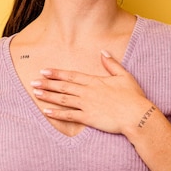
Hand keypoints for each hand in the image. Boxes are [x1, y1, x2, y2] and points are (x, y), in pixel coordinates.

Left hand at [30, 50, 152, 134]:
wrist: (137, 115)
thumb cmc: (133, 96)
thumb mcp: (124, 76)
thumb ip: (112, 64)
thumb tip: (103, 52)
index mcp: (95, 81)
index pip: (71, 75)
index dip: (57, 73)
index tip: (45, 71)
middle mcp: (88, 91)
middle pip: (63, 87)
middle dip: (47, 84)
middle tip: (33, 82)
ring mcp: (87, 105)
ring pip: (63, 99)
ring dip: (48, 96)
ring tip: (36, 94)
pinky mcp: (88, 118)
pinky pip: (69, 116)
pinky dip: (57, 114)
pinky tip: (46, 112)